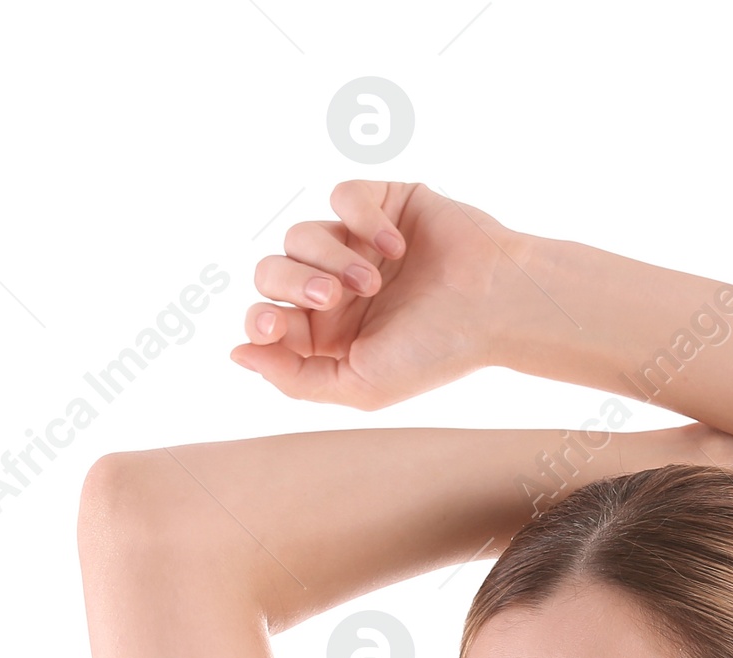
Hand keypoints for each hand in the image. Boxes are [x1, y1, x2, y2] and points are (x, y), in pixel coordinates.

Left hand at [231, 180, 530, 409]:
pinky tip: (396, 246)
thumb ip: (295, 379)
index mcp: (328, 335)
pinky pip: (343, 196)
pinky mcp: (383, 203)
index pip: (268, 317)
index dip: (261, 319)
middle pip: (271, 270)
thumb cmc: (436, 354)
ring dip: (330, 255)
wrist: (495, 308)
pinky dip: (362, 218)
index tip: (274, 323)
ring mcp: (357, 243)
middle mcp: (336, 287)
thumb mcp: (361, 386)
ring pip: (301, 233)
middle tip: (331, 296)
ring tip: (373, 280)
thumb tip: (237, 353)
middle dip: (292, 282)